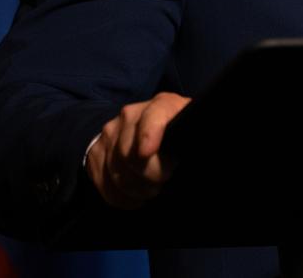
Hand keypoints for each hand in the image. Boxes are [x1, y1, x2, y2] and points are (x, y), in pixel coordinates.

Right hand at [86, 91, 189, 208]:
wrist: (148, 128)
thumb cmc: (180, 134)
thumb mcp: (192, 130)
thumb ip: (196, 136)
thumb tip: (206, 152)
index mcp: (163, 105)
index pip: (154, 115)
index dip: (149, 134)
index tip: (148, 152)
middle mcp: (132, 113)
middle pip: (130, 152)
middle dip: (149, 175)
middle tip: (162, 181)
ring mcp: (111, 131)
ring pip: (115, 171)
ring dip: (135, 189)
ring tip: (150, 190)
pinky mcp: (96, 149)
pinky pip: (103, 181)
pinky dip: (120, 197)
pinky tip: (135, 198)